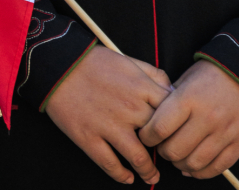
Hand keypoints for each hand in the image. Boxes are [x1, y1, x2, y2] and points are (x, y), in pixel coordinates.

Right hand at [45, 44, 171, 183]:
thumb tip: (172, 91)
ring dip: (148, 171)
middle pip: (157, 136)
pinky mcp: (89, 138)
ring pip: (138, 158)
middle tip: (165, 156)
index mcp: (141, 87)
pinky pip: (110, 164)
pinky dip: (122, 176)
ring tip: (152, 177)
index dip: (177, 124)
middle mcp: (129, 108)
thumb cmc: (96, 62)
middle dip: (164, 148)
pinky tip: (128, 178)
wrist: (61, 65)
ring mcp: (109, 126)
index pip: (172, 112)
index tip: (176, 132)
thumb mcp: (130, 60)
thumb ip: (154, 75)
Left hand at [139, 60, 238, 178]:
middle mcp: (207, 118)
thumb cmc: (213, 74)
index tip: (146, 135)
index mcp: (190, 98)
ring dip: (180, 164)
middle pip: (174, 151)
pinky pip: (215, 169)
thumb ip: (170, 100)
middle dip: (163, 152)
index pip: (159, 128)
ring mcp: (224, 133)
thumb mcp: (187, 78)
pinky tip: (193, 165)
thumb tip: (154, 121)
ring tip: (178, 156)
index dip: (147, 136)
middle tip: (162, 146)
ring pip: (193, 164)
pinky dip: (200, 172)